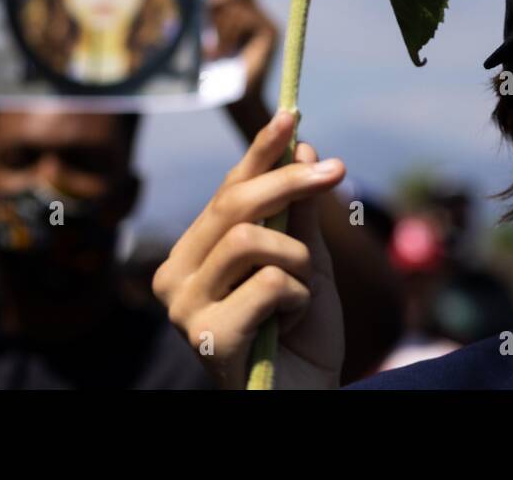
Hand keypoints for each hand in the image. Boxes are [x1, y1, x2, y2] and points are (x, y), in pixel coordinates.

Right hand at [152, 111, 345, 388]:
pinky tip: (293, 321)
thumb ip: (300, 213)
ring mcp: (184, 309)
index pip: (227, 190)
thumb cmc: (300, 336)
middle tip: (337, 171)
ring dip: (297, 260)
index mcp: (194, 254)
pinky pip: (268, 284)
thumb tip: (303, 147)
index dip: (260, 151)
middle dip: (290, 182)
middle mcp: (176, 276)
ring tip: (303, 290)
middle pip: (233, 205)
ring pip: (250, 240)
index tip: (293, 114)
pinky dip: (298, 296)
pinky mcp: (207, 338)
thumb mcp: (308, 263)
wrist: (306, 398)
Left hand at [206, 0, 278, 132]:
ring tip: (211, 52)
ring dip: (218, 27)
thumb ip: (207, 15)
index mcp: (245, 13)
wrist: (236, 101)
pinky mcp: (270, 34)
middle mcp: (260, 15)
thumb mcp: (206, 38)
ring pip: (238, 5)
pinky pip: (244, 19)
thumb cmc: (216, 73)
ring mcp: (267, 23)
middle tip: (203, 15)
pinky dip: (226, 35)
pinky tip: (221, 55)